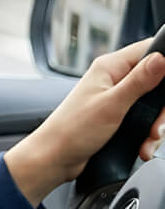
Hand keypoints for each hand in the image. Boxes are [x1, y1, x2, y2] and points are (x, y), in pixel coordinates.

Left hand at [9, 38, 164, 204]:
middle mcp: (113, 79)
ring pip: (152, 104)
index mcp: (110, 67)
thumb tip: (162, 58)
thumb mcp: (111, 104)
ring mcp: (115, 98)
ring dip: (155, 125)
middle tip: (157, 125)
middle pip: (157, 81)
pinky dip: (147, 134)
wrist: (55, 158)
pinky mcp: (117, 116)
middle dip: (161, 108)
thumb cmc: (72, 130)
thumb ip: (139, 81)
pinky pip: (142, 120)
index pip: (149, 49)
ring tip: (149, 139)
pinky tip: (143, 146)